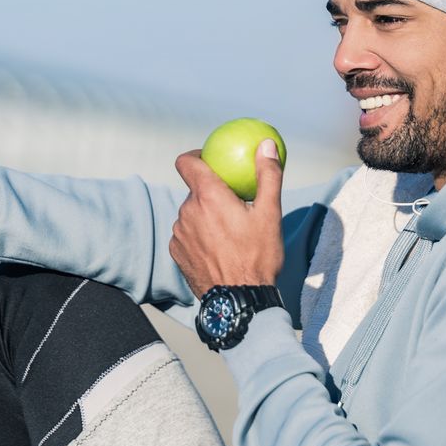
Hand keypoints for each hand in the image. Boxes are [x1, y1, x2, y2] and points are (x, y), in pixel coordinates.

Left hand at [169, 139, 284, 297]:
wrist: (239, 300)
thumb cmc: (257, 256)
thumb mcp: (269, 214)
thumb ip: (267, 175)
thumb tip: (267, 144)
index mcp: (208, 196)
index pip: (186, 162)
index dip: (194, 156)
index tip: (208, 159)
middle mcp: (187, 211)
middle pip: (195, 191)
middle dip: (211, 194)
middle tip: (233, 206)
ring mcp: (178, 233)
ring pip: (191, 214)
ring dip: (205, 216)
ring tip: (228, 232)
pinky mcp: (176, 252)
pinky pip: (186, 234)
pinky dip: (199, 235)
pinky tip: (217, 248)